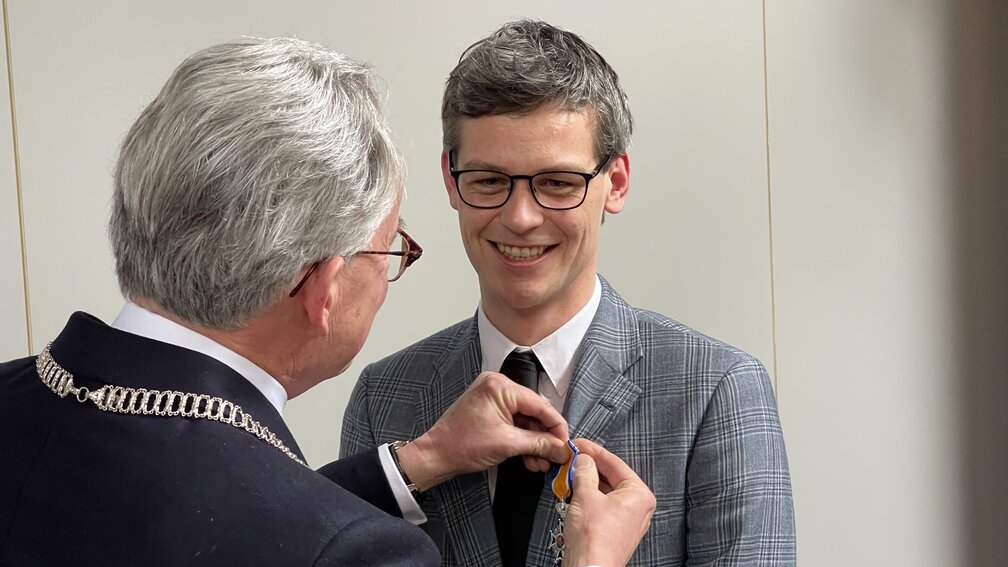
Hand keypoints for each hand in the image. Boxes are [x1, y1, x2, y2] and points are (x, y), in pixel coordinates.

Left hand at [396, 371, 568, 489]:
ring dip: (535, 443)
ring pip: (526, 420)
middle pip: (534, 412)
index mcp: (501, 387)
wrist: (436, 455)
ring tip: (541, 463)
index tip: (566, 444)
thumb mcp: (507, 444)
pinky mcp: (491, 410)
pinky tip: (531, 458)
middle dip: (545, 438)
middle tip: (555, 457)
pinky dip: (523, 440)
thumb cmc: (461, 445)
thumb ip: (539, 444)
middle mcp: (498, 386)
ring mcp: (494, 397)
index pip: (540, 405)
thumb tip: (561, 448)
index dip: (556, 427)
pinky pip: (515, 423)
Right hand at [562, 439, 655, 566]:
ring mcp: (628, 521)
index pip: (615, 463)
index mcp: (639, 495)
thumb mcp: (585, 495)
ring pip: (606, 492)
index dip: (593, 451)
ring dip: (587, 483)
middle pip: (611, 477)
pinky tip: (574, 492)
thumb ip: (584, 472)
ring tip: (569, 474)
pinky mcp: (616, 531)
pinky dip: (589, 498)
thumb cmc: (594, 538)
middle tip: (572, 458)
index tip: (579, 444)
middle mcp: (638, 507)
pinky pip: (603, 506)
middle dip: (589, 468)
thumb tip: (583, 460)